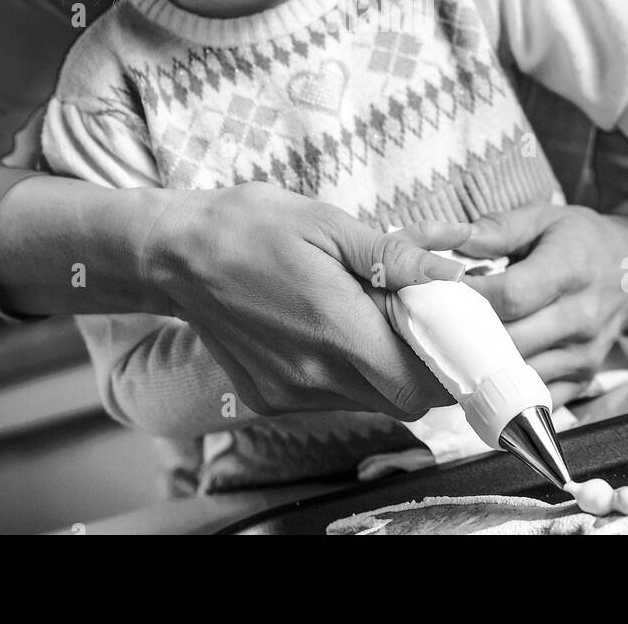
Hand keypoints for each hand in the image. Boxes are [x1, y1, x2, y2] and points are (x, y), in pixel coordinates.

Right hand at [149, 181, 463, 419]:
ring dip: (385, 371)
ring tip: (371, 319)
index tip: (451, 333)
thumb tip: (452, 275)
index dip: (448, 366)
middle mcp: (313, 375)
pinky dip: (345, 374)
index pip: (420, 384)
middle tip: (418, 323)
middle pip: (402, 402)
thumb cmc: (252, 227)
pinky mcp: (268, 397)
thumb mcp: (329, 224)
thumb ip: (394, 257)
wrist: (175, 254)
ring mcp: (288, 392)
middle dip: (423, 370)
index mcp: (335, 329)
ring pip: (368, 403)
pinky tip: (330, 330)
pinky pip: (329, 399)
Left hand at [457, 203, 627, 405]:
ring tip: (453, 349)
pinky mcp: (584, 377)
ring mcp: (585, 353)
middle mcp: (582, 317)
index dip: (470, 298)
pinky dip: (508, 392)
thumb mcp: (545, 218)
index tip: (440, 291)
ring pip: (521, 375)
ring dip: (483, 367)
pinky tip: (484, 374)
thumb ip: (500, 228)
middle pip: (512, 341)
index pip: (511, 296)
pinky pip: (538, 398)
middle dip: (468, 336)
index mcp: (571, 270)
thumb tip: (456, 242)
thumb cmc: (582, 240)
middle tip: (436, 324)